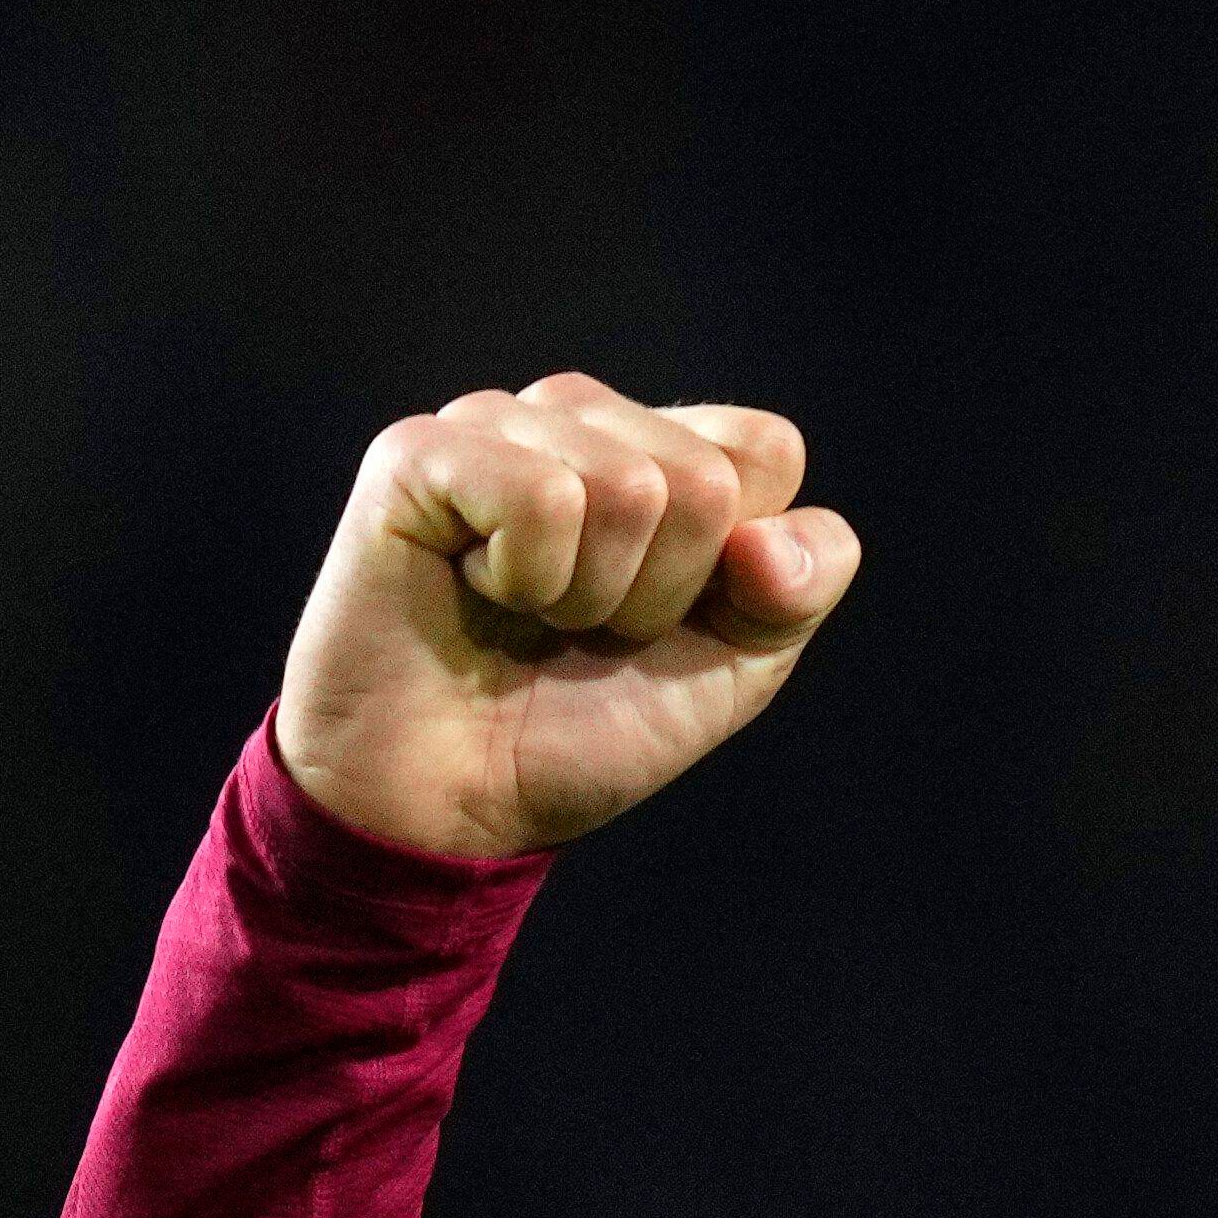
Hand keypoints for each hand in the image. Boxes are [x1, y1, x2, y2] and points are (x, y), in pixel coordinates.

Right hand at [271, 372, 860, 857]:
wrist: (456, 801)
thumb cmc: (588, 724)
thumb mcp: (737, 666)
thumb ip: (799, 589)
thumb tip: (769, 539)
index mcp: (662, 447)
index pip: (766, 449)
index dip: (738, 566)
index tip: (667, 615)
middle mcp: (580, 416)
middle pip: (704, 479)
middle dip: (658, 592)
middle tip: (582, 627)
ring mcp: (495, 422)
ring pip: (627, 486)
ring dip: (587, 594)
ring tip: (528, 613)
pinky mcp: (418, 452)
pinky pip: (540, 497)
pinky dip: (524, 578)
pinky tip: (473, 588)